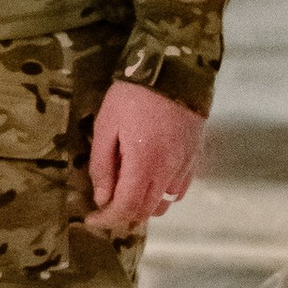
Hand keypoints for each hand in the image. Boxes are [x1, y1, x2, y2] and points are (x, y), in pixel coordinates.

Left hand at [87, 80, 208, 236]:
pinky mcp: (196, 156)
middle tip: (105, 207)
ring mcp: (185, 165)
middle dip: (123, 215)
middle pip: (146, 210)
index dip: (107, 219)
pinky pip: (180, 188)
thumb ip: (103, 165)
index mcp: (144, 163)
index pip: (126, 207)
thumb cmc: (132, 95)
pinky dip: (164, 193)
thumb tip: (102, 198)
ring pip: (165, 202)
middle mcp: (168, 170)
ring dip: (145, 206)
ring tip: (129, 194)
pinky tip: (153, 179)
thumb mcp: (107, 125)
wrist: (173, 69)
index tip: (91, 217)